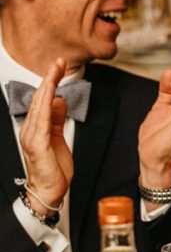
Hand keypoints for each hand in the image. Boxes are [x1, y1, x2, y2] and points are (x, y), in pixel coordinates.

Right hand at [17, 59, 72, 213]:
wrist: (50, 191)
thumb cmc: (53, 168)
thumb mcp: (59, 137)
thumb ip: (57, 119)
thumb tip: (60, 100)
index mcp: (36, 127)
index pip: (43, 100)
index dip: (50, 82)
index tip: (58, 66)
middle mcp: (30, 129)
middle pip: (40, 98)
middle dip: (50, 78)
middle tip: (58, 61)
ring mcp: (32, 136)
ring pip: (40, 105)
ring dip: (48, 86)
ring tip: (55, 70)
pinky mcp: (38, 145)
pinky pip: (42, 121)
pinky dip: (46, 105)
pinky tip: (52, 93)